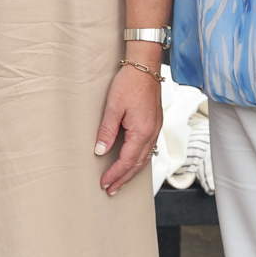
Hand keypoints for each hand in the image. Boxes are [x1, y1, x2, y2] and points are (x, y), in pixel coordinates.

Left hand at [96, 59, 163, 194]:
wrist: (145, 66)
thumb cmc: (129, 83)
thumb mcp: (113, 107)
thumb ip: (107, 131)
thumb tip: (100, 151)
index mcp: (142, 132)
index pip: (126, 161)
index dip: (115, 174)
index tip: (104, 183)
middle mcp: (152, 134)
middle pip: (137, 164)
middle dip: (123, 178)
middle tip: (111, 190)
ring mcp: (155, 129)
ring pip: (144, 158)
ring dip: (131, 171)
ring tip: (120, 181)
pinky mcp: (155, 124)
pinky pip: (148, 149)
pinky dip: (139, 160)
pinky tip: (133, 162)